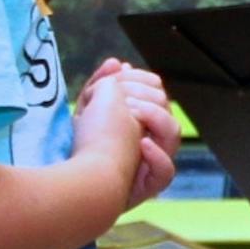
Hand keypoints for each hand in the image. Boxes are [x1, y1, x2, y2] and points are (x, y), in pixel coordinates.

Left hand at [77, 58, 179, 205]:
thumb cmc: (83, 146)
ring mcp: (155, 163)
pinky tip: (142, 145)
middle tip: (123, 97)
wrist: (75, 184)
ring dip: (155, 118)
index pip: (156, 92)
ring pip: (174, 133)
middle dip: (147, 96)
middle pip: (168, 108)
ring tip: (131, 115)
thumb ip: (103, 82)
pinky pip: (168, 170)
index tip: (122, 73)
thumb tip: (119, 62)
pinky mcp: (152, 185)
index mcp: (141, 120)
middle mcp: (152, 139)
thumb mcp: (88, 107)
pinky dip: (157, 156)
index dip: (143, 80)